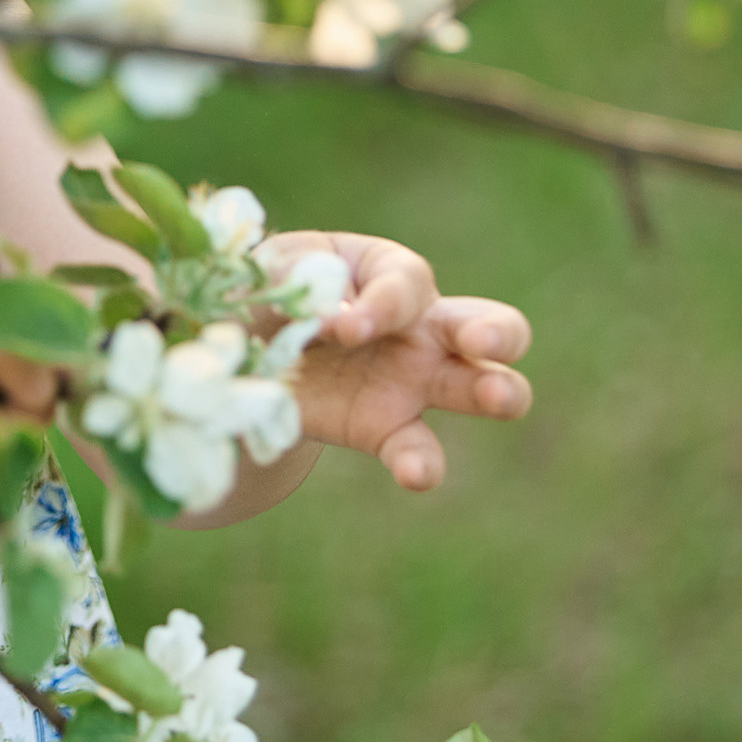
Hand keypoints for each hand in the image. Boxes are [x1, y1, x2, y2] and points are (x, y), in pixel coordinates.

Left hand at [255, 230, 531, 491]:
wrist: (243, 348)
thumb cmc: (271, 290)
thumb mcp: (275, 268)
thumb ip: (303, 281)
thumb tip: (337, 318)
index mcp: (390, 273)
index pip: (407, 282)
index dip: (382, 304)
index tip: (345, 327)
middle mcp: (421, 326)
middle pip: (491, 324)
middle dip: (497, 332)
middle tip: (481, 343)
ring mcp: (414, 381)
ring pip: (482, 385)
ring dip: (498, 392)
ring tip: (495, 398)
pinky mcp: (387, 428)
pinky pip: (418, 449)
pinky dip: (422, 463)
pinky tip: (415, 474)